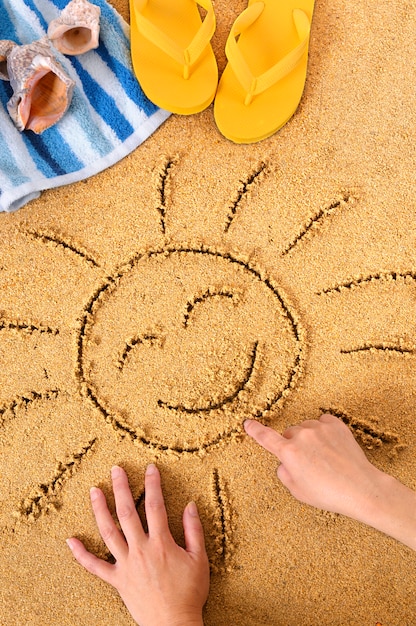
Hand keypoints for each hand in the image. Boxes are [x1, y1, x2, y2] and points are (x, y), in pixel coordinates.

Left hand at [67, 464, 209, 625]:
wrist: (174, 625)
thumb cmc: (189, 593)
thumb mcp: (199, 559)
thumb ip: (193, 530)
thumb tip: (190, 505)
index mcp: (161, 543)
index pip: (156, 505)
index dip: (153, 484)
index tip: (150, 468)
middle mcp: (140, 550)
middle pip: (127, 512)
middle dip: (121, 488)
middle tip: (115, 470)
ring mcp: (126, 565)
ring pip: (108, 532)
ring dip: (99, 510)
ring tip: (94, 491)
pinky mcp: (117, 581)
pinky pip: (95, 567)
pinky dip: (81, 554)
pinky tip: (70, 540)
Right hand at [244, 414, 415, 550]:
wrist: (361, 488)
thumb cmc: (328, 494)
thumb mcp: (297, 491)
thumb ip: (284, 473)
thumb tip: (285, 461)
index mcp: (288, 453)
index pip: (265, 437)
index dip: (254, 430)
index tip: (247, 423)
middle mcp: (301, 436)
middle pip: (289, 434)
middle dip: (294, 445)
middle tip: (309, 464)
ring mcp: (319, 428)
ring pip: (306, 427)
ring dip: (309, 438)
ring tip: (324, 457)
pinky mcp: (335, 424)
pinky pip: (322, 422)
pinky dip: (324, 431)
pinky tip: (331, 446)